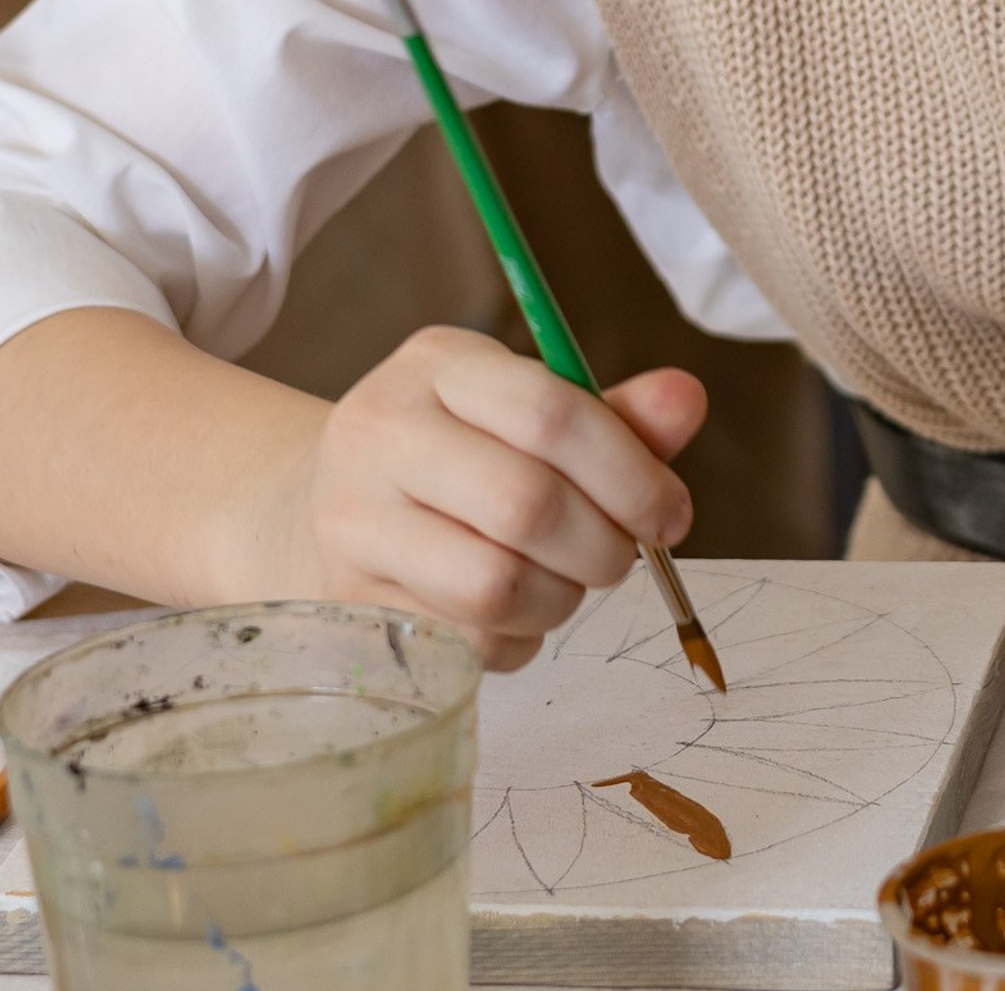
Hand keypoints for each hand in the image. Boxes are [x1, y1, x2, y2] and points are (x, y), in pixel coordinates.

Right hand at [256, 327, 705, 670]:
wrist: (316, 504)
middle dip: (603, 545)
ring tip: (567, 582)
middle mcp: (381, 430)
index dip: (631, 472)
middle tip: (622, 556)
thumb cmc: (456, 454)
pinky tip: (516, 613)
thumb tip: (688, 401)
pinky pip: (465, 642)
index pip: (551, 412)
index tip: (672, 515)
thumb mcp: (525, 409)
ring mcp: (353, 519)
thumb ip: (613, 415)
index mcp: (439, 363)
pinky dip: (518, 640)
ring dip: (562, 599)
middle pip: (527, 504)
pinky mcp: (345, 602)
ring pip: (494, 584)